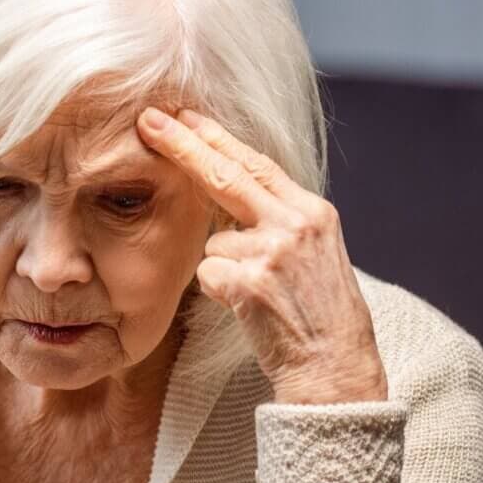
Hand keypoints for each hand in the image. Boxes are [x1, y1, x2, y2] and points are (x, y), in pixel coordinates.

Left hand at [137, 106, 387, 404]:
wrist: (334, 366)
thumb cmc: (318, 319)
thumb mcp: (312, 256)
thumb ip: (278, 223)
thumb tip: (229, 203)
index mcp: (312, 211)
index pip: (257, 164)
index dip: (217, 139)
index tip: (186, 117)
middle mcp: (295, 223)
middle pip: (227, 175)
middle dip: (184, 145)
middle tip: (149, 120)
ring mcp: (273, 251)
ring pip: (213, 243)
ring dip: (223, 270)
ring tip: (259, 298)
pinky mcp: (252, 282)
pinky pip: (208, 275)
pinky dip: (218, 294)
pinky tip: (249, 310)